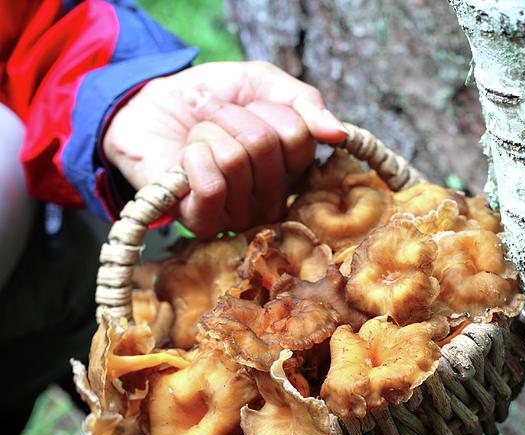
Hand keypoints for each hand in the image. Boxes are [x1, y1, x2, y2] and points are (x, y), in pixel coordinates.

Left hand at [102, 60, 347, 236]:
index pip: (301, 138)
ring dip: (207, 132)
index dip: (269, 109)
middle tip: (212, 116)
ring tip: (197, 137)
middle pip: (267, 147)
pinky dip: (194, 155)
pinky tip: (186, 158)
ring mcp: (239, 217)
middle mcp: (270, 201)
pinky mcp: (205, 223)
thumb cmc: (209, 99)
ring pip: (235, 161)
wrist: (149, 105)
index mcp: (291, 171)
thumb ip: (302, 101)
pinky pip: (213, 185)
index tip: (246, 104)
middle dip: (232, 116)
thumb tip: (338, 133)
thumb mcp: (260, 84)